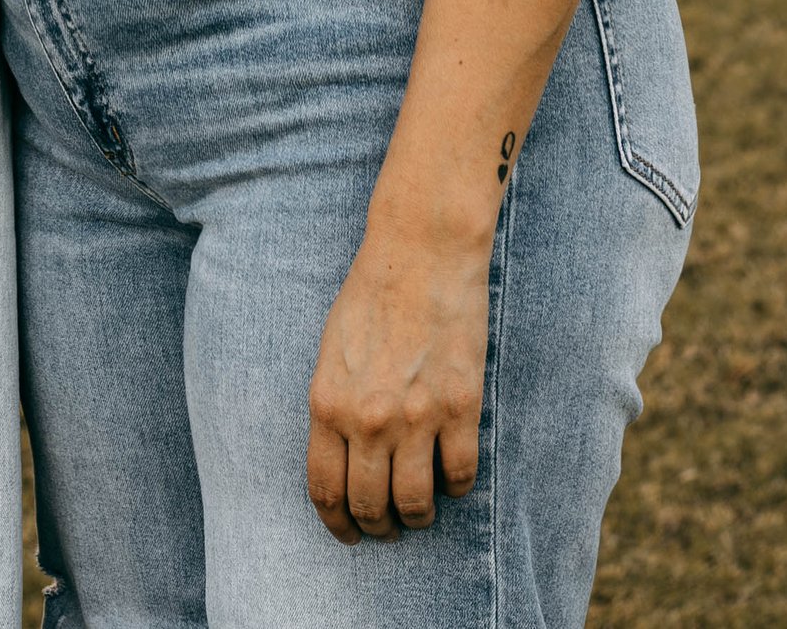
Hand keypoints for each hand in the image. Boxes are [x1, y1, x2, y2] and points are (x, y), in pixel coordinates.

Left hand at [306, 217, 488, 542]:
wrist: (421, 251)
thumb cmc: (371, 294)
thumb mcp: (331, 350)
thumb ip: (333, 406)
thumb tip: (341, 458)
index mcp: (328, 403)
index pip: (325, 490)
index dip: (338, 523)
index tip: (349, 534)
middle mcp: (368, 419)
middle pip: (370, 505)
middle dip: (378, 527)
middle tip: (388, 529)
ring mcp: (416, 417)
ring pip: (415, 504)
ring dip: (418, 517)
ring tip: (421, 512)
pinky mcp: (461, 408)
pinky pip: (460, 476)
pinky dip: (457, 487)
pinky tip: (452, 477)